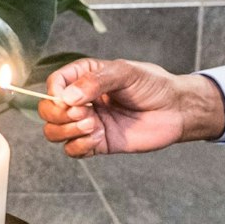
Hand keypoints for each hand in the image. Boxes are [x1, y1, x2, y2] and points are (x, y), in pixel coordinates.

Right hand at [39, 58, 224, 157]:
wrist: (176, 110)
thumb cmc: (153, 85)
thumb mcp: (125, 73)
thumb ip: (96, 82)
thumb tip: (69, 97)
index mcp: (84, 77)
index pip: (54, 84)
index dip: (56, 94)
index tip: (70, 99)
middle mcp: (81, 100)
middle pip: (48, 111)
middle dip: (59, 115)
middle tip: (84, 114)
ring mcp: (88, 123)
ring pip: (54, 132)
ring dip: (67, 131)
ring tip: (92, 125)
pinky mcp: (97, 143)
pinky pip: (73, 150)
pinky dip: (80, 146)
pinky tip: (99, 138)